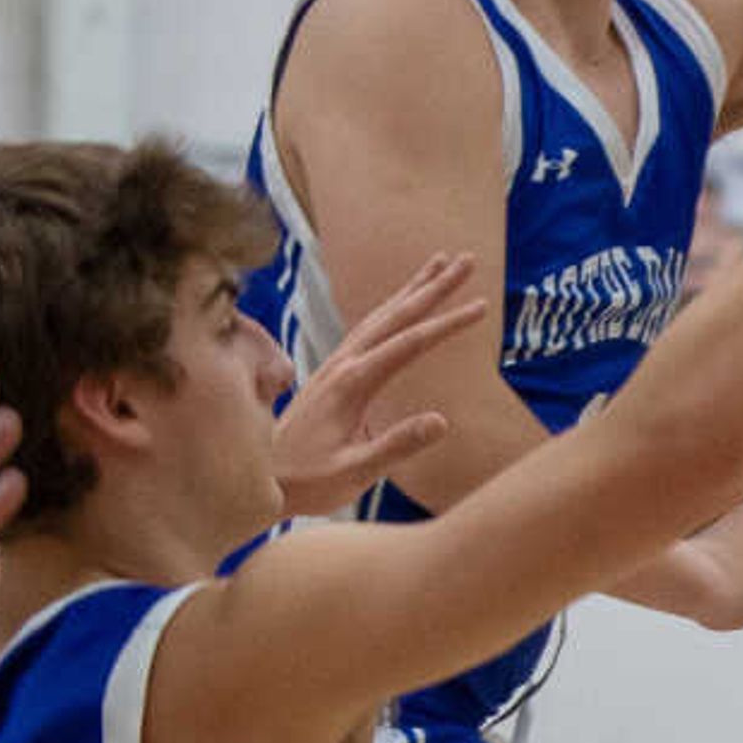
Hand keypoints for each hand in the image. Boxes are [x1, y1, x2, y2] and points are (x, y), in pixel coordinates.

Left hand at [272, 253, 486, 518]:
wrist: (260, 480)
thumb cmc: (310, 482)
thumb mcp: (356, 473)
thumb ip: (397, 445)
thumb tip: (443, 420)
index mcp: (352, 384)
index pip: (409, 343)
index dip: (447, 323)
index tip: (482, 306)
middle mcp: (343, 365)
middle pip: (395, 315)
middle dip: (433, 286)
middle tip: (467, 260)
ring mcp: (335, 366)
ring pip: (380, 316)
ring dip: (412, 288)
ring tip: (441, 264)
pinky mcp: (333, 374)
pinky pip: (368, 329)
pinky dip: (391, 309)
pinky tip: (402, 305)